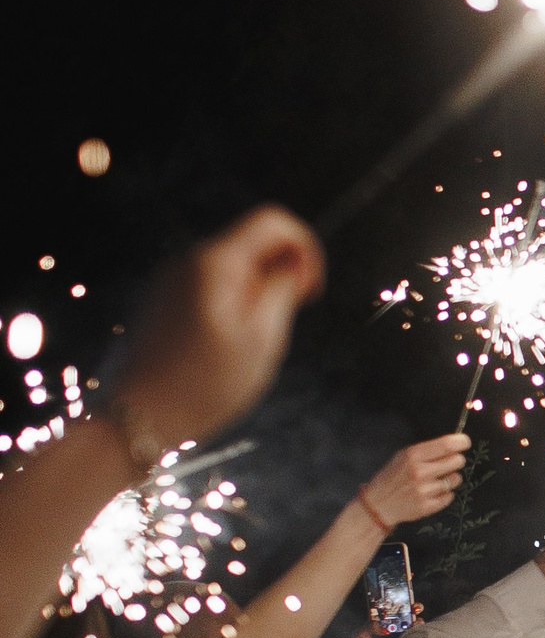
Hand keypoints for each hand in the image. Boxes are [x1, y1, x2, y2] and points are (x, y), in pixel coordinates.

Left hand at [109, 205, 325, 450]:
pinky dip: (234, 303)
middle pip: (252, 243)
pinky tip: (229, 345)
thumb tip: (294, 264)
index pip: (272, 222)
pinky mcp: (163, 299)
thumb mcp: (263, 338)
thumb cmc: (206, 383)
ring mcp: (172, 279)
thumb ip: (283, 289)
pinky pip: (211, 286)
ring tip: (254, 341)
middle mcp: (188, 260)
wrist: (141, 416)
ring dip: (258, 293)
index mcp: (215, 263)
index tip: (310, 291)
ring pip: (233, 267)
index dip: (305, 247)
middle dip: (281, 274)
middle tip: (284, 323)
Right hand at [362, 435, 470, 525]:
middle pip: (457, 461)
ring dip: (450, 479)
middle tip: (447, 464)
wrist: (378, 503)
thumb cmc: (393, 476)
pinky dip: (444, 494)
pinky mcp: (428, 506)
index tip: (465, 442)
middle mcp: (420, 472)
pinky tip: (431, 493)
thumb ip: (428, 450)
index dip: (461, 442)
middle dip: (455, 460)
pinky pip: (450, 496)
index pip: (447, 445)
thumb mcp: (403, 456)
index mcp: (414, 455)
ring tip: (436, 480)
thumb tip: (455, 444)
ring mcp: (425, 490)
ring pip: (456, 479)